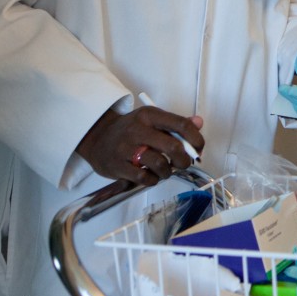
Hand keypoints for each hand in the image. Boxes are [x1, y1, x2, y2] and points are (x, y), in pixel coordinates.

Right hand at [76, 104, 205, 184]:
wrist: (97, 137)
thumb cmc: (130, 130)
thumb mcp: (151, 119)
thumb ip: (176, 123)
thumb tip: (199, 122)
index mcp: (149, 115)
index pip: (181, 125)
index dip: (196, 139)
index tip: (198, 148)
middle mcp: (138, 130)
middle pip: (173, 147)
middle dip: (184, 160)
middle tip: (183, 163)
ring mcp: (126, 148)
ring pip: (160, 164)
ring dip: (168, 171)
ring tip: (165, 170)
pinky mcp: (118, 165)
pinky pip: (144, 178)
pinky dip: (153, 180)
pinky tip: (152, 176)